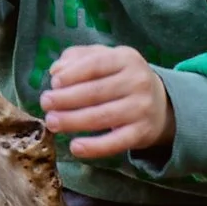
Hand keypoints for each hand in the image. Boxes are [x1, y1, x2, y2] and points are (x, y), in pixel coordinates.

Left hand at [40, 45, 171, 158]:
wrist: (161, 105)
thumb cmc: (122, 78)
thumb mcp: (106, 59)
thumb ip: (79, 58)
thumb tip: (56, 70)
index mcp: (127, 58)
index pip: (96, 64)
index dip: (72, 74)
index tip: (54, 83)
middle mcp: (138, 82)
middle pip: (95, 92)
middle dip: (65, 99)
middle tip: (45, 104)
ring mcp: (141, 108)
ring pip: (101, 117)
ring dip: (72, 121)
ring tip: (52, 122)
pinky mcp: (141, 133)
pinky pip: (115, 142)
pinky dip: (94, 147)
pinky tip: (75, 147)